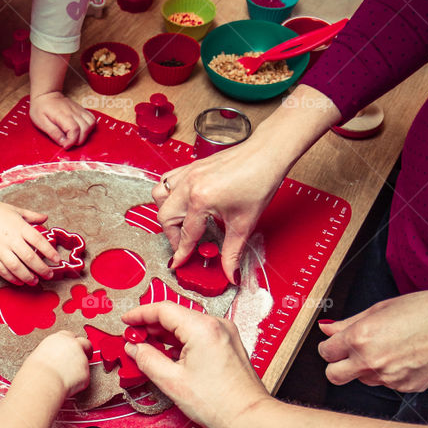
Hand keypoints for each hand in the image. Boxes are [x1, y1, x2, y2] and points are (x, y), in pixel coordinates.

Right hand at [0, 195, 60, 285]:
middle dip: (42, 269)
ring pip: (16, 267)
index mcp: (18, 226)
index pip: (38, 241)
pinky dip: (12, 278)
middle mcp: (9, 238)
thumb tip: (46, 217)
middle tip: (49, 275)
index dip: (49, 252)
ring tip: (35, 281)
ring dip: (28, 276)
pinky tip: (19, 281)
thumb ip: (31, 216)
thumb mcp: (14, 210)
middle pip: (30, 257)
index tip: (57, 260)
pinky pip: (2, 270)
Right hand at [23, 329, 91, 397]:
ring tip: (66, 377)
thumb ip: (50, 353)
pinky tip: (68, 383)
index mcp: (59, 338)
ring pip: (85, 361)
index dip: (72, 342)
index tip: (72, 347)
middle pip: (85, 343)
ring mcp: (81, 358)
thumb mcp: (39, 355)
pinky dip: (79, 381)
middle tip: (84, 356)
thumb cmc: (37, 371)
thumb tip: (51, 359)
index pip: (70, 335)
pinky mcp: (86, 372)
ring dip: (79, 367)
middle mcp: (73, 345)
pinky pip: (84, 377)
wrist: (44, 382)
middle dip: (85, 349)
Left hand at [30, 91, 95, 149]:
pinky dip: (90, 127)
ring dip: (85, 134)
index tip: (65, 146)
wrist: (46, 95)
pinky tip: (81, 131)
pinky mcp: (82, 110)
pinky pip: (92, 119)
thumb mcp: (41, 122)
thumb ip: (53, 133)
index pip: (74, 130)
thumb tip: (63, 143)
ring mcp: (79, 110)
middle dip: (79, 140)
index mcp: (63, 115)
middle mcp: (73, 112)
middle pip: (85, 129)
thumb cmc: (41, 108)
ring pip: (91, 124)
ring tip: (76, 138)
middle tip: (69, 143)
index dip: (72, 141)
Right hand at [121, 302, 267, 427]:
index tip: (126, 321)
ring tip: (147, 348)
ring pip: (186, 325)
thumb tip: (134, 348)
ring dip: (165, 334)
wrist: (248, 416)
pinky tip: (168, 353)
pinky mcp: (228, 343)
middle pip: (175, 315)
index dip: (139, 314)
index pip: (163, 309)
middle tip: (132, 338)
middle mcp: (217, 325)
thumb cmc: (219, 403)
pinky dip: (180, 341)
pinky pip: (198, 334)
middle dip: (151, 326)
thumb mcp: (172, 382)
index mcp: (202, 328)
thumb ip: (147, 360)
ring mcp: (225, 333)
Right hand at [154, 136, 286, 284]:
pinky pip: (167, 180)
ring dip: (167, 213)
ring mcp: (189, 172)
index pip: (186, 234)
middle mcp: (190, 184)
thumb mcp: (244, 223)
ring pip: (160, 196)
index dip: (181, 252)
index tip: (177, 262)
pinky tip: (182, 203)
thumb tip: (231, 273)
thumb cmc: (259, 180)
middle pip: (166, 217)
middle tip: (185, 245)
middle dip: (173, 235)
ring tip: (180, 223)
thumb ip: (232, 252)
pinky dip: (169, 194)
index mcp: (201, 199)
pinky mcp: (192, 166)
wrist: (268, 153)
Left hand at [317, 291, 427, 391]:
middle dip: (337, 365)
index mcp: (361, 337)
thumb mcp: (382, 308)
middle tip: (350, 354)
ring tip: (389, 348)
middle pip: (334, 375)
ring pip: (362, 380)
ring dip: (366, 368)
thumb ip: (350, 322)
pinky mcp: (404, 388)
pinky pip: (385, 384)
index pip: (326, 352)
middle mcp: (370, 361)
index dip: (330, 347)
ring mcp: (388, 378)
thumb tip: (327, 329)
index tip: (335, 344)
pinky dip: (389, 373)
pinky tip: (404, 356)